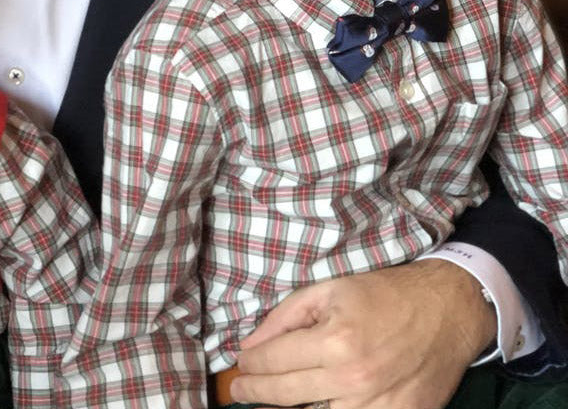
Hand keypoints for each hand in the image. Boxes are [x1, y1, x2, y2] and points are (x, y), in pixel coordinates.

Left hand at [228, 259, 495, 408]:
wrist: (446, 310)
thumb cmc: (383, 294)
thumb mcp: (328, 290)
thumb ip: (284, 317)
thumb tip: (250, 346)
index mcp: (335, 341)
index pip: (274, 362)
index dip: (250, 366)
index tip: (240, 366)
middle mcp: (353, 380)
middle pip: (287, 396)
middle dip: (256, 392)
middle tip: (240, 389)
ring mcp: (379, 406)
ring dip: (292, 406)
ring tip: (275, 397)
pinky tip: (319, 401)